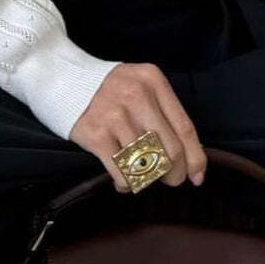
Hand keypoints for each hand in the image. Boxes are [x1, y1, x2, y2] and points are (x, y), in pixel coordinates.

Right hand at [69, 62, 207, 192]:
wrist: (67, 80)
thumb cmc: (112, 89)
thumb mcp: (142, 86)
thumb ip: (164, 112)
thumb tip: (189, 157)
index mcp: (154, 81)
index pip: (184, 127)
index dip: (195, 157)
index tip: (197, 176)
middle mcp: (137, 96)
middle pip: (170, 149)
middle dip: (175, 173)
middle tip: (171, 180)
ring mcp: (116, 116)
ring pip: (147, 164)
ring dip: (149, 178)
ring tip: (143, 175)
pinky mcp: (96, 135)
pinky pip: (123, 172)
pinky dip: (127, 183)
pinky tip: (124, 179)